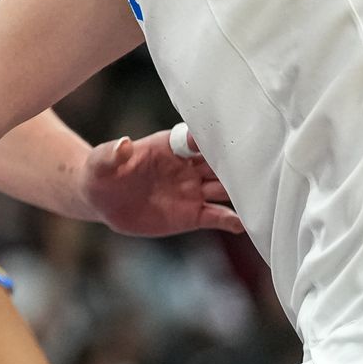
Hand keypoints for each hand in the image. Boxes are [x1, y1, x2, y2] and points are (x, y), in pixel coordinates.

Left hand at [79, 128, 243, 236]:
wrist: (101, 199)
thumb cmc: (101, 172)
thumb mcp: (100, 162)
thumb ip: (111, 153)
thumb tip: (123, 144)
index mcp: (170, 146)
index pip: (196, 138)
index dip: (209, 139)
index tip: (221, 142)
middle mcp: (188, 166)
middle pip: (219, 163)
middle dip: (237, 164)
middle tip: (258, 167)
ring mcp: (192, 190)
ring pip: (224, 188)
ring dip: (241, 191)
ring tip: (262, 196)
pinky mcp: (192, 214)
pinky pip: (216, 216)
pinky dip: (231, 220)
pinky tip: (243, 224)